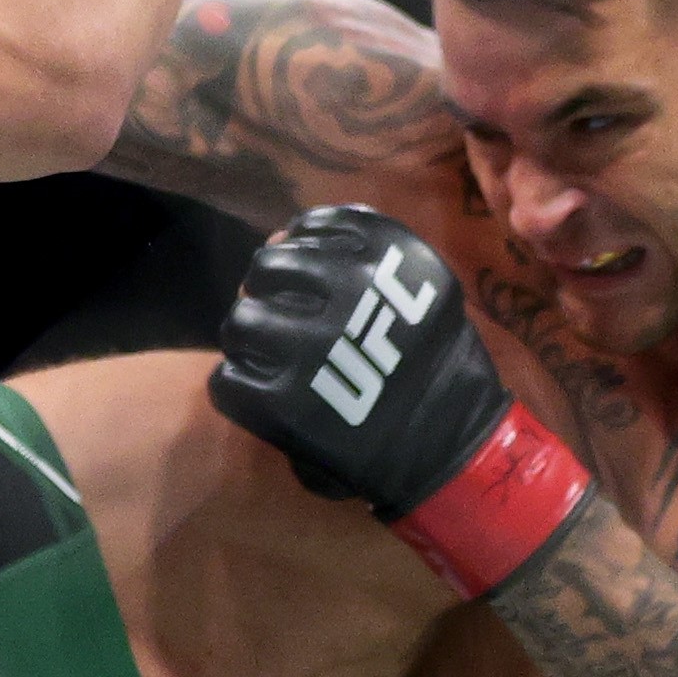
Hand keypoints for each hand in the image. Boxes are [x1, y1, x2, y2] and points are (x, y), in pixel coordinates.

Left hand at [208, 205, 594, 597]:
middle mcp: (354, 293)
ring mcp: (315, 348)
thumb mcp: (419, 291)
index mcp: (396, 256)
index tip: (312, 277)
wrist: (451, 452)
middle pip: (267, 267)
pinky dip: (237, 390)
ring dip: (249, 339)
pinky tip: (266, 400)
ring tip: (274, 360)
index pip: (318, 225)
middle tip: (285, 322)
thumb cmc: (429, 371)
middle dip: (268, 291)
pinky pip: (226, 381)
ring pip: (240, 320)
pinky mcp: (285, 404)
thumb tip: (276, 238)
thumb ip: (355, 257)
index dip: (305, 248)